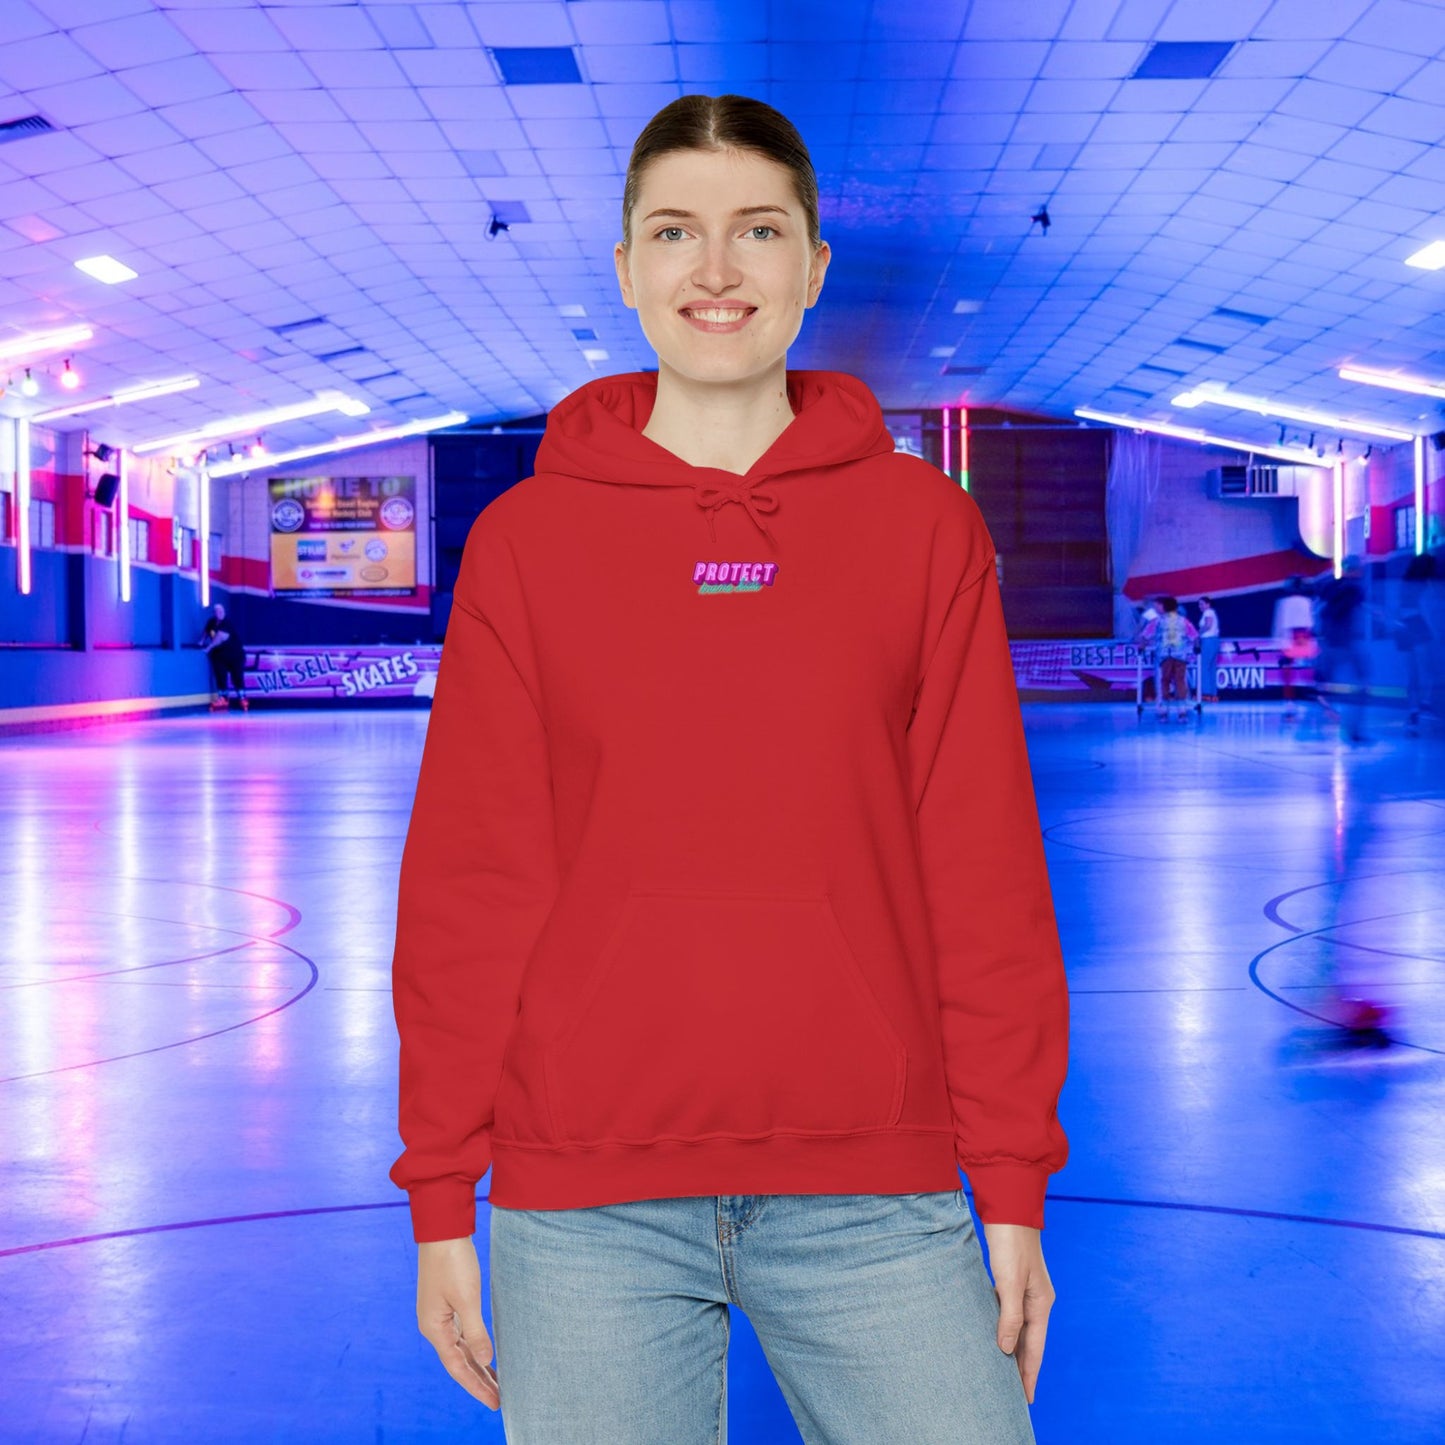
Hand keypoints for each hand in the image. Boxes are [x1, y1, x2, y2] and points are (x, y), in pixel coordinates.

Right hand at [416, 1237, 499, 1409]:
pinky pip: (461, 1334)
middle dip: (478, 1381)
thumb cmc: (453, 1261)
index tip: (495, 1402)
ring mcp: (439, 1315)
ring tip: (496, 1383)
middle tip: (500, 1398)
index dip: (476, 1386)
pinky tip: (485, 1354)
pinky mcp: (446, 1303)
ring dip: (477, 1366)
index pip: (458, 1368)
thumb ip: (476, 1332)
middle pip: (458, 1362)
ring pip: (460, 1349)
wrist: (443, 1229)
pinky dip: (474, 1347)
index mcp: (434, 1328)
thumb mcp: (467, 1297)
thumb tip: (486, 1361)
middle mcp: (434, 1326)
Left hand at [980, 1222, 1054, 1403]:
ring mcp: (1026, 1290)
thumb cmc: (1011, 1242)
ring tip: (1004, 1371)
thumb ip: (1009, 1316)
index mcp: (1041, 1303)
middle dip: (1023, 1367)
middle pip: (1030, 1342)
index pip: (1035, 1349)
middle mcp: (1036, 1300)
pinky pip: (1011, 1313)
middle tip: (1014, 1394)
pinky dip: (1006, 1328)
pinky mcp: (1013, 1280)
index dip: (1028, 1374)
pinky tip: (996, 1334)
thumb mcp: (1009, 1281)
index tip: (1025, 1399)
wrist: (1009, 1207)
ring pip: (1020, 1328)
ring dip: (1013, 1349)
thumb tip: (1007, 1349)